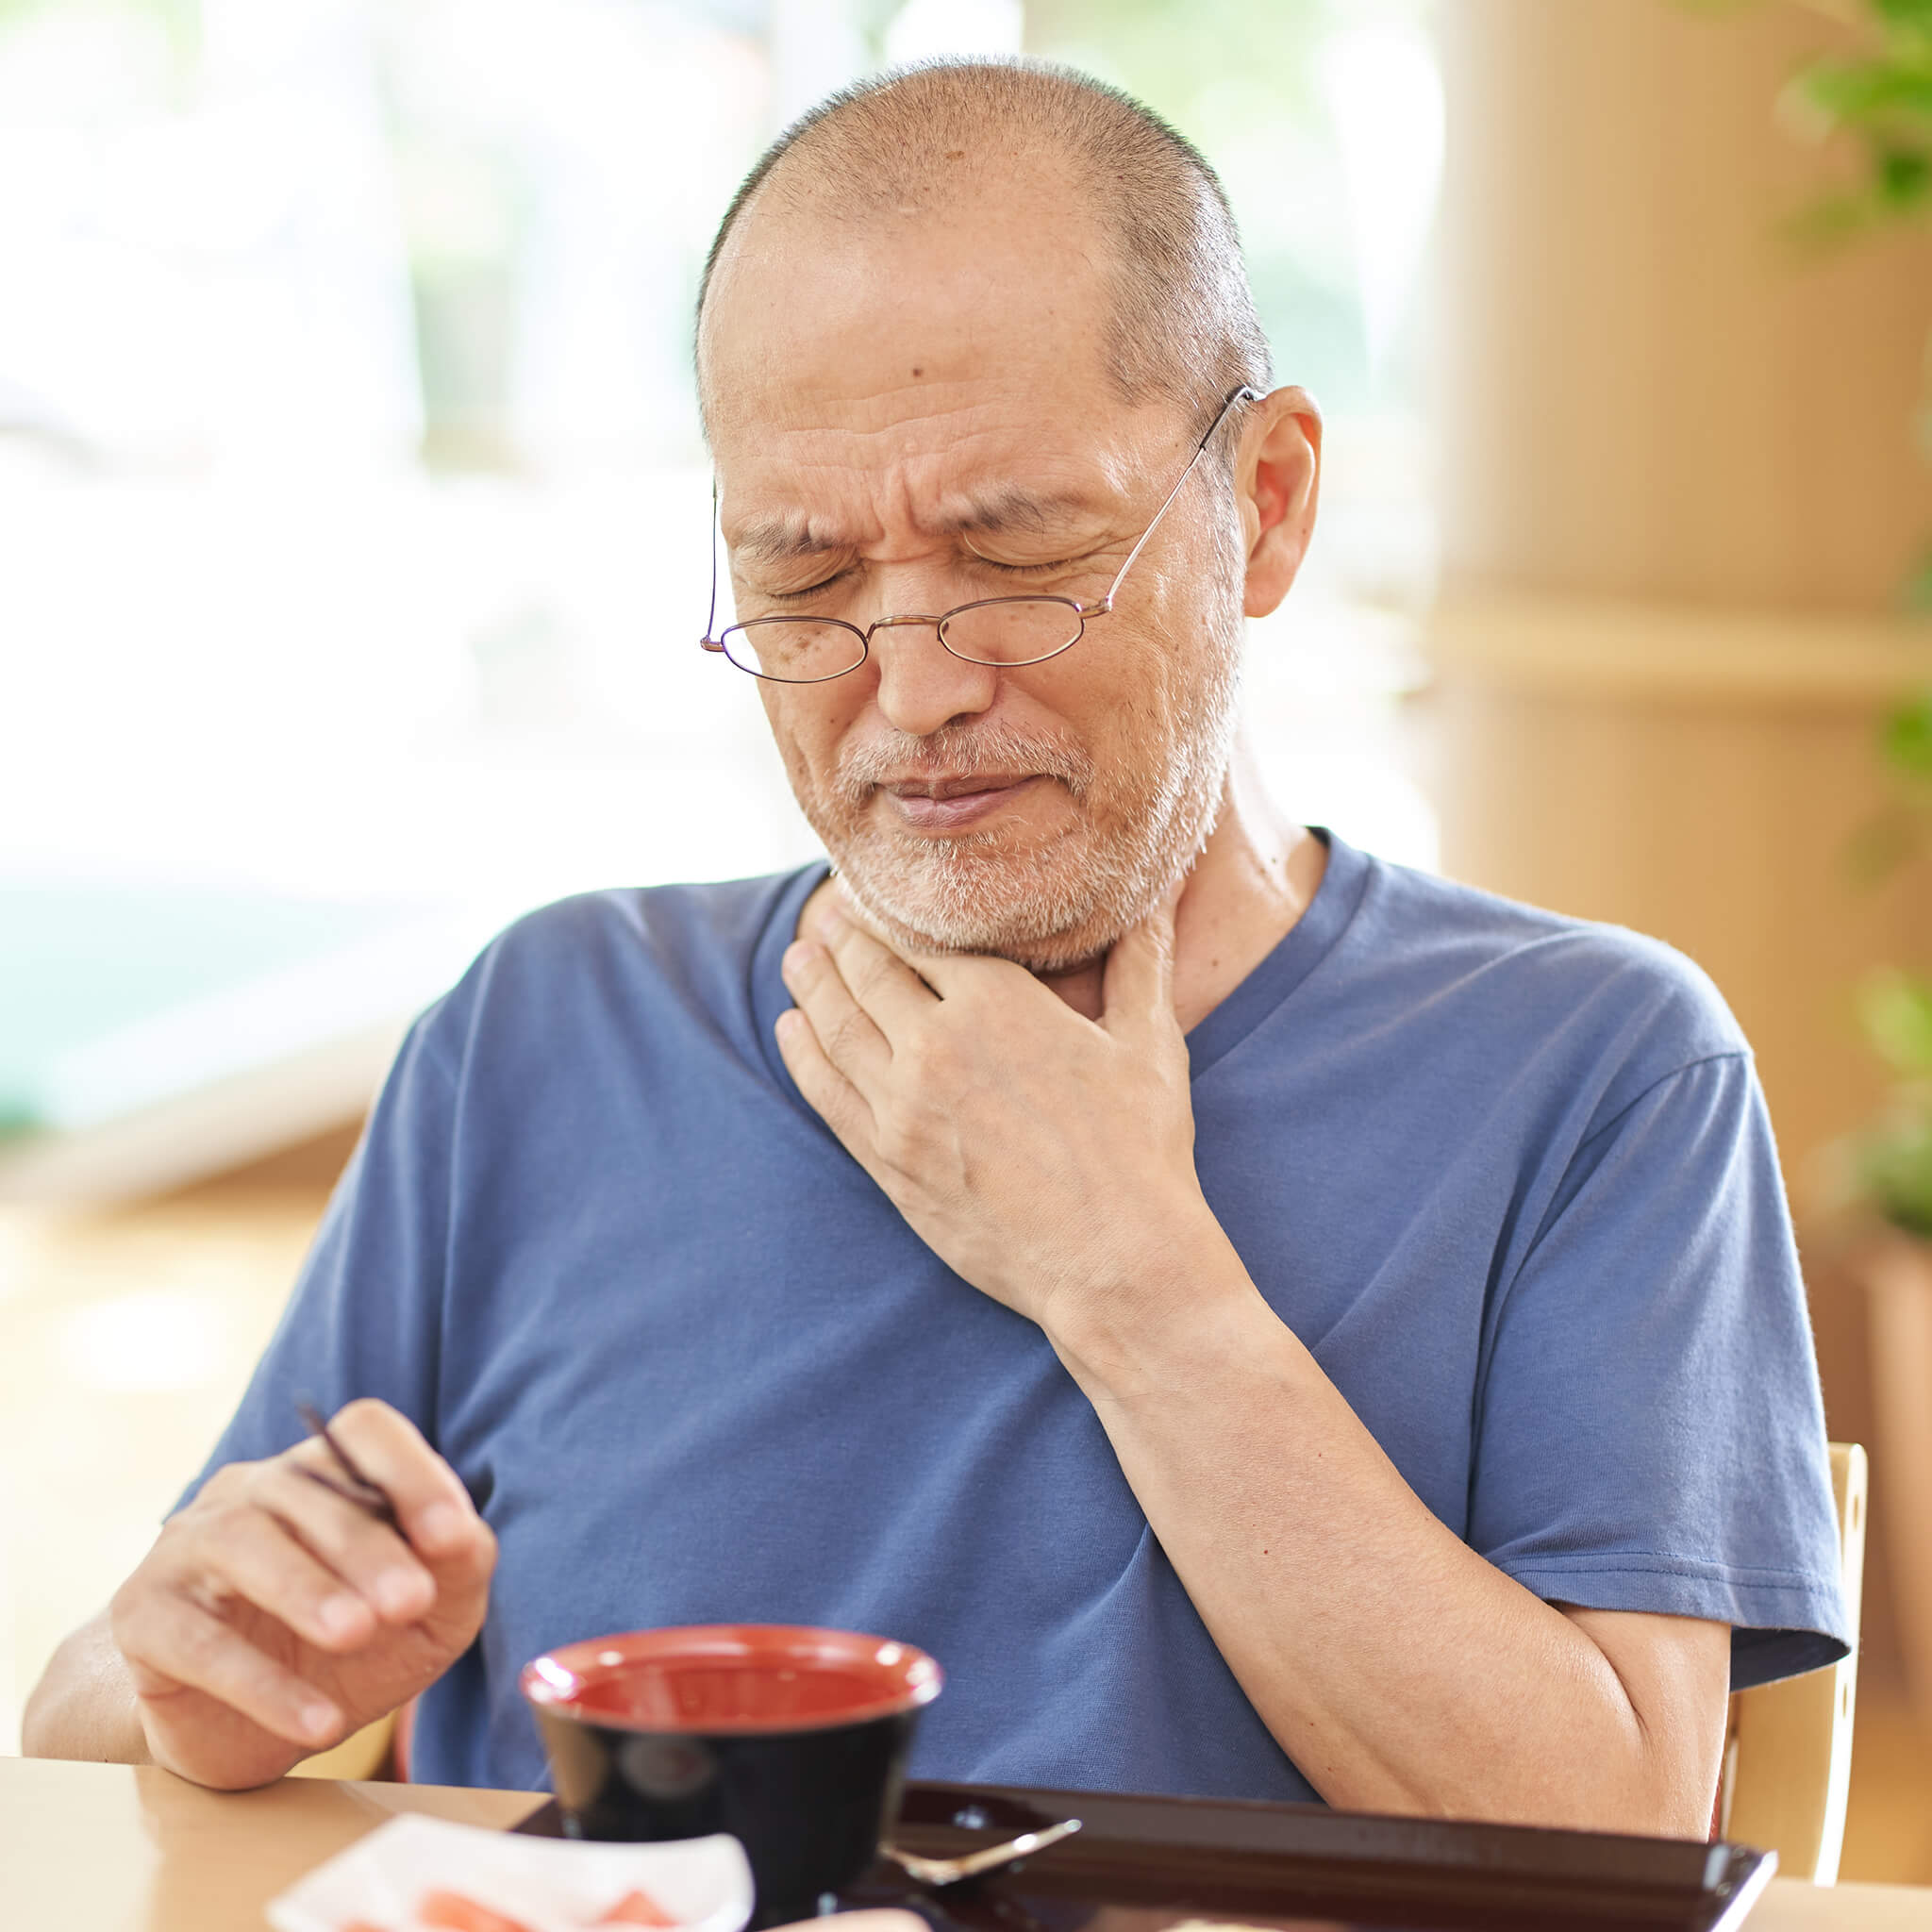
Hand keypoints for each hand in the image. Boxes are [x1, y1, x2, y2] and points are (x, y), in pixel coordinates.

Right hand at [109, 1399, 494, 1789]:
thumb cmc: (353, 1655)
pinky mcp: (143, 1616)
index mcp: (327, 1474)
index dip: (411, 1472)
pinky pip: (195, 1641)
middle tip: (409, 1603)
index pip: (364, 1431)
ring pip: (239, 1543)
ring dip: (305, 1589)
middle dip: (366, 1548)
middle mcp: (252, 1492)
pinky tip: (318, 1722)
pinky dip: (259, 1683)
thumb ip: (459, 1569)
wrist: (249, 1732)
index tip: (450, 1536)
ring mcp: (187, 1546)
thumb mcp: (429, 1616)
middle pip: (307, 1489)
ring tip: (356, 1635)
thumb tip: (464, 1535)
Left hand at [775, 886, 1222, 1339]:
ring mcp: (903, 1105)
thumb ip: (1142, 961)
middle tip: (825, 920)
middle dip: (842, 941)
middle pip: (868, 974)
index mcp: (998, 1002)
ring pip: (836, 1026)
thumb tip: (1160, 897)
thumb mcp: (1149, 1043)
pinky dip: (803, 1055)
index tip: (876, 897)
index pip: (921, 938)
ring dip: (812, 985)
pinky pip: (826, 1092)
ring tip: (797, 959)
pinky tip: (793, 1031)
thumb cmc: (1142, 1149)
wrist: (1114, 1259)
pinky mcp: (887, 1160)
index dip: (893, 914)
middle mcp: (937, 1044)